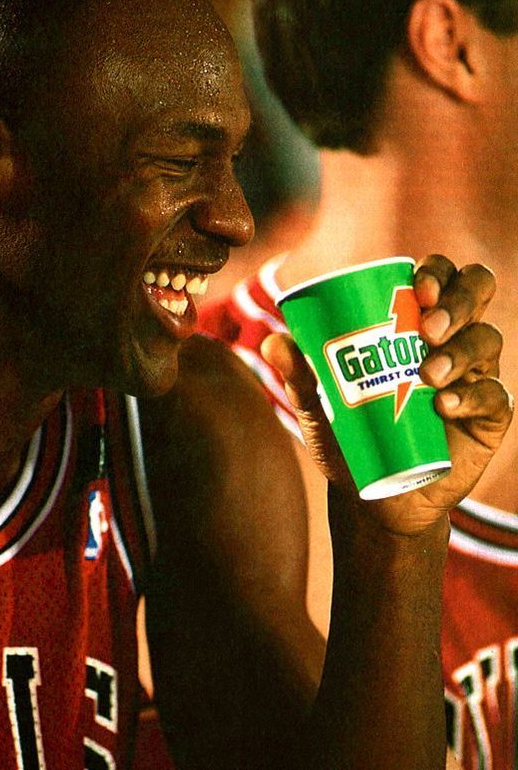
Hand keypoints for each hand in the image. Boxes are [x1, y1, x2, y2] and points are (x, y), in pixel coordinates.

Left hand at [263, 255, 512, 534]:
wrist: (372, 497)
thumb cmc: (347, 439)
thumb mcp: (318, 408)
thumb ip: (298, 376)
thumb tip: (273, 342)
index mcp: (414, 323)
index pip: (439, 278)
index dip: (436, 272)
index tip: (417, 290)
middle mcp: (451, 340)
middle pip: (475, 293)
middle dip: (458, 301)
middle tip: (427, 328)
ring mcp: (474, 376)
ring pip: (486, 340)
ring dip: (460, 351)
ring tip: (427, 376)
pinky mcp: (488, 418)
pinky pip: (495, 396)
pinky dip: (472, 396)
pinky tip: (444, 406)